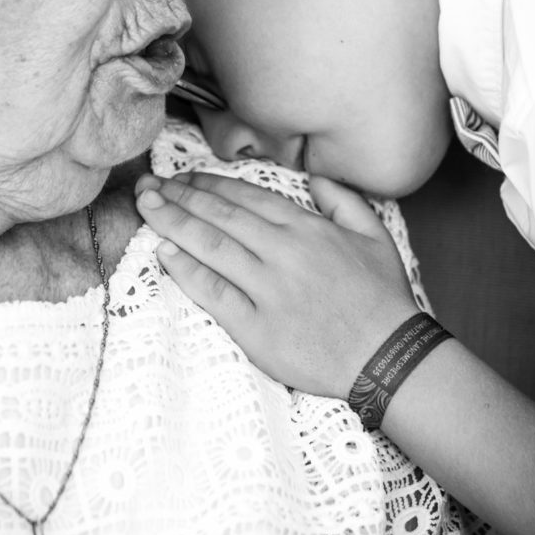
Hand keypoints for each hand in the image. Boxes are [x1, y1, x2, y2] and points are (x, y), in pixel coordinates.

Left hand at [135, 171, 418, 396]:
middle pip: (220, 216)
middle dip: (179, 196)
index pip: (245, 197)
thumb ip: (343, 199)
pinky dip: (186, 272)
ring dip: (173, 224)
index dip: (208, 184)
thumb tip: (314, 176)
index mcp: (307, 229)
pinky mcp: (257, 329)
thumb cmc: (383, 299)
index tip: (181, 178)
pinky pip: (214, 293)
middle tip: (148, 185)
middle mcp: (283, 253)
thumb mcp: (375, 236)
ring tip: (145, 207)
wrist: (388, 358)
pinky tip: (163, 254)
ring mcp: (269, 291)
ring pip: (211, 247)